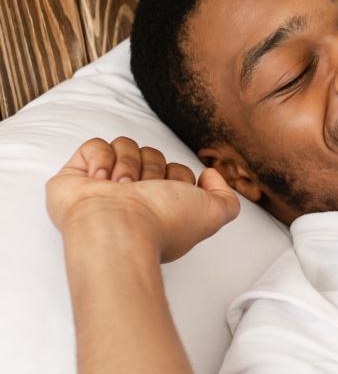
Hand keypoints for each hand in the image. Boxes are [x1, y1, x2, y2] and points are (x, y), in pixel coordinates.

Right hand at [46, 137, 240, 262]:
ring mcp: (101, 187)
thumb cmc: (165, 222)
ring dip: (129, 163)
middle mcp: (132, 196)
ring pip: (125, 145)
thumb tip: (211, 176)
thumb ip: (227, 199)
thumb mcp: (214, 213)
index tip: (173, 192)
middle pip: (152, 154)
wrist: (120, 228)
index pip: (176, 169)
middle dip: (154, 168)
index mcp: (161, 205)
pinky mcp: (74, 178)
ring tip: (122, 187)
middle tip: (145, 190)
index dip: (179, 175)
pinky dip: (100, 158)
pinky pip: (93, 146)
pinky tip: (101, 180)